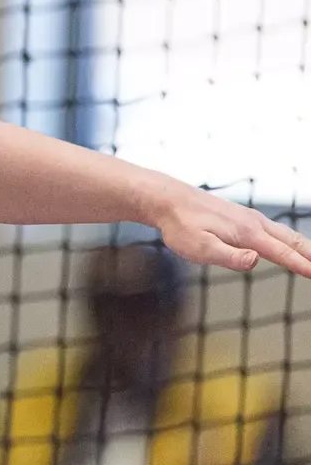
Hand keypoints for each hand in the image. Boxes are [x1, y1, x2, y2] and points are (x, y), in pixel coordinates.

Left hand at [148, 184, 310, 275]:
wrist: (167, 199)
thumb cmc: (180, 225)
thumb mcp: (200, 247)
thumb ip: (229, 256)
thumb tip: (256, 260)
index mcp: (247, 233)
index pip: (282, 253)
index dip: (302, 265)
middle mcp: (253, 223)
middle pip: (291, 240)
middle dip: (310, 254)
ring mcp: (248, 218)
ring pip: (284, 233)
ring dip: (303, 245)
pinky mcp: (241, 217)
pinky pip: (273, 229)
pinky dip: (289, 238)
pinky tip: (287, 243)